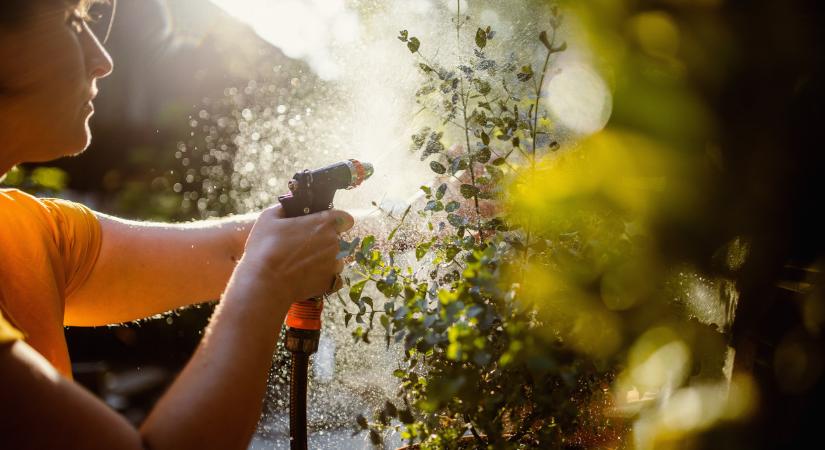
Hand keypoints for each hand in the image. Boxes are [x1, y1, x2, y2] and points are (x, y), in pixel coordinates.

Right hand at [233, 205, 353, 302]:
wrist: (265, 284)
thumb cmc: (265, 248)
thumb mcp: (268, 218)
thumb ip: (284, 208)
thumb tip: (290, 205)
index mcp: (324, 223)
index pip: (345, 218)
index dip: (335, 221)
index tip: (322, 226)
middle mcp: (336, 242)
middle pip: (337, 239)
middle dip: (324, 241)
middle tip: (302, 246)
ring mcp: (335, 264)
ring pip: (336, 258)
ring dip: (325, 259)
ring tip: (302, 264)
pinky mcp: (331, 282)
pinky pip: (334, 277)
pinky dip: (324, 277)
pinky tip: (307, 277)